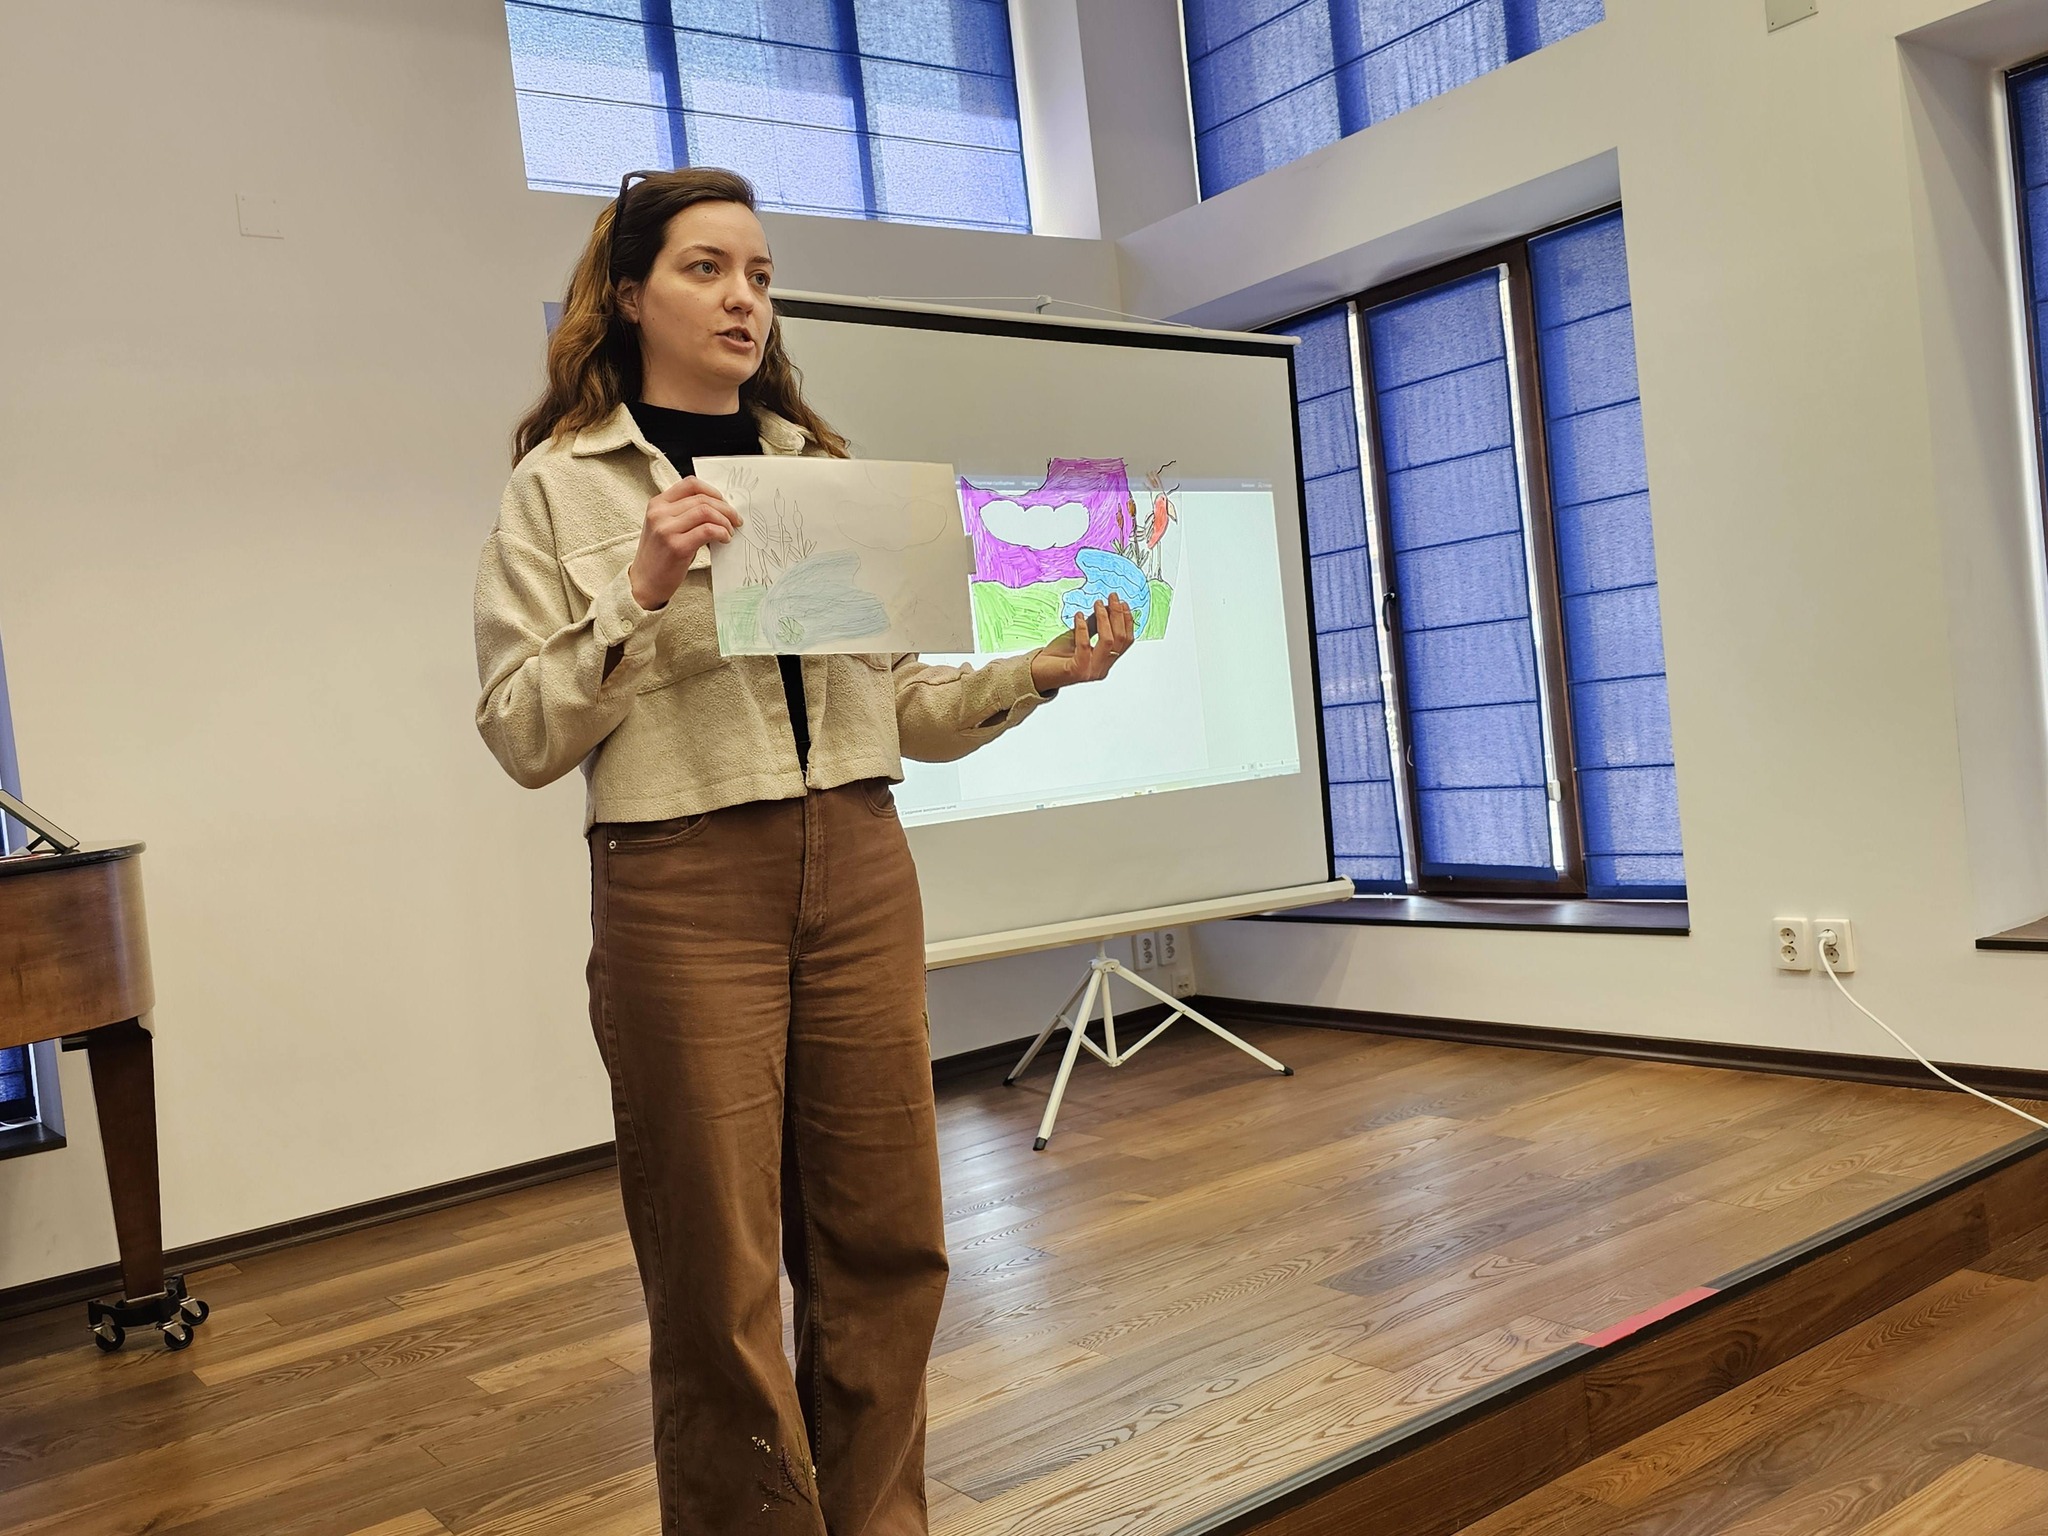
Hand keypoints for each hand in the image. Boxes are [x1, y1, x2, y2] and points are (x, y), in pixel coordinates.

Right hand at [626, 475, 741, 609]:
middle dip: (725, 508)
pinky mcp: (677, 546)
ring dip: (725, 521)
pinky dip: (721, 532)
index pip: (690, 484)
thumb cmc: (660, 557)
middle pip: (702, 498)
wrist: (644, 583)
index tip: (724, 503)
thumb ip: (684, 513)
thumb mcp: (666, 527)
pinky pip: (707, 530)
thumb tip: (717, 508)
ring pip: (706, 512)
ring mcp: (666, 529)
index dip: (713, 491)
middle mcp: (659, 513)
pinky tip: (724, 539)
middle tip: (735, 520)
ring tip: (729, 532)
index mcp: (657, 504)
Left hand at [1030, 595, 1134, 693]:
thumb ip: (1093, 626)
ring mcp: (1091, 671)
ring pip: (1108, 641)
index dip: (1126, 619)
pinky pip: (1085, 646)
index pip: (1126, 640)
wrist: (1036, 674)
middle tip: (1112, 597)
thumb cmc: (1056, 657)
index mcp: (1105, 662)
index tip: (1121, 601)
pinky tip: (1078, 616)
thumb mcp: (1078, 636)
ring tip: (1097, 604)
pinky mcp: (1077, 671)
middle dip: (1118, 614)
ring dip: (1104, 619)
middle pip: (1120, 639)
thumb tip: (1106, 607)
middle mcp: (1102, 668)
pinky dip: (1083, 628)